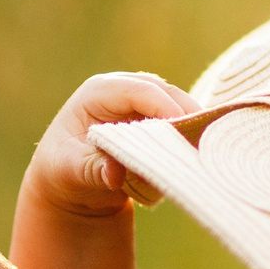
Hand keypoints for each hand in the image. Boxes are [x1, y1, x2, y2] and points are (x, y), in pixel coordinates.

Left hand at [20, 72, 199, 220]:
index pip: (138, 91)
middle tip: (205, 139)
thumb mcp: (71, 171)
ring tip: (205, 146)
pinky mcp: (153, 117)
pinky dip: (187, 133)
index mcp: (97, 92)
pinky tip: (198, 151)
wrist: (68, 179)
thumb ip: (94, 170)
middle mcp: (122, 89)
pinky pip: (178, 120)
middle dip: (185, 113)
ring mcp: (139, 101)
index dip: (164, 107)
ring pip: (176, 104)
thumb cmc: (64, 170)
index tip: (185, 128)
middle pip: (164, 92)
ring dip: (190, 123)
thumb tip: (115, 172)